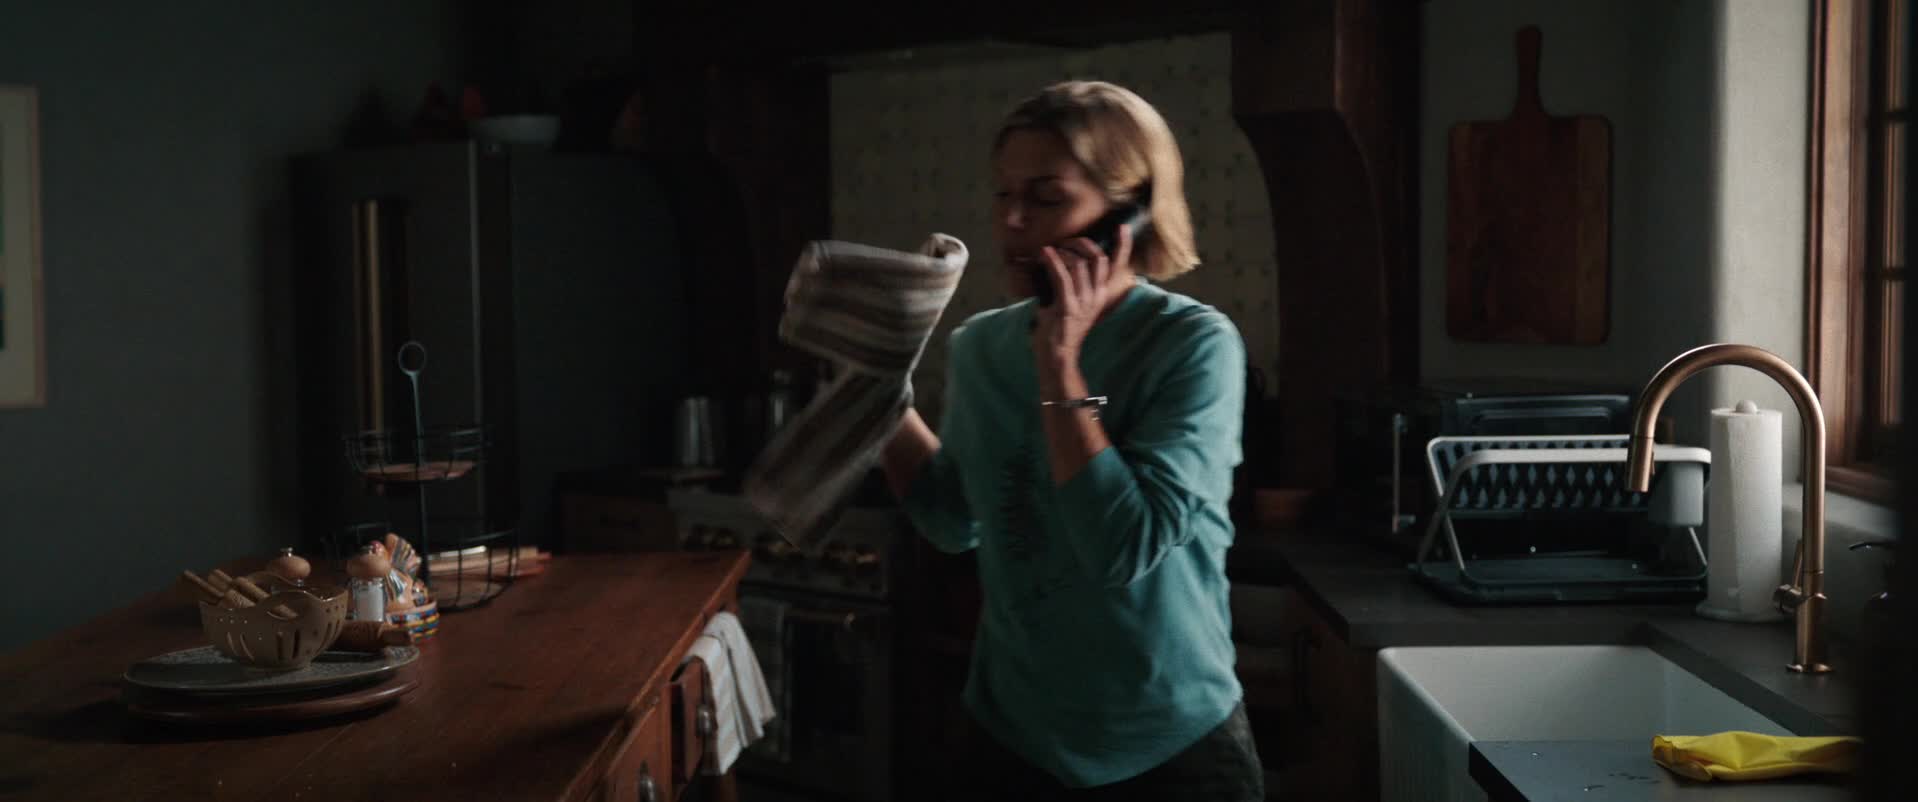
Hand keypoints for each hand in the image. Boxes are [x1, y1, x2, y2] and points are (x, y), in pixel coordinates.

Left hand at [1032, 222, 1134, 364]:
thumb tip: (1064, 261)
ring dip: (1062, 253)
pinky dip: (1052, 262)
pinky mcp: (1067, 307)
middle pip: (1098, 258)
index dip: (1122, 245)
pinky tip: (1045, 254)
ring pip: (1078, 264)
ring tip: (1050, 252)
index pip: (1117, 266)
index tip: (1122, 228)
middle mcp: (1096, 296)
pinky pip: (1062, 277)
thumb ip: (1076, 285)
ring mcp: (1083, 302)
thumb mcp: (1075, 303)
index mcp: (1101, 294)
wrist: (1058, 355)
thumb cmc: (1062, 327)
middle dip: (1081, 243)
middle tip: (1066, 242)